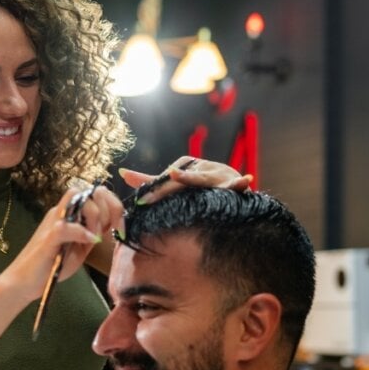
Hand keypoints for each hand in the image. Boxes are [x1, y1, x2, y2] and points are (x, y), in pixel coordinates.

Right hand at [2, 183, 122, 302]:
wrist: (24, 281)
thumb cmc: (51, 266)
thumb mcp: (80, 249)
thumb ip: (93, 234)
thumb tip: (112, 223)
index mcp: (70, 214)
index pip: (96, 194)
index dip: (114, 205)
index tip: (120, 226)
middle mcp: (61, 212)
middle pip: (90, 190)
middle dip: (106, 209)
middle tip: (104, 232)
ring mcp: (53, 222)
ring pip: (78, 198)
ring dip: (94, 217)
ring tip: (93, 239)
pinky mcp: (48, 237)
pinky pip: (66, 226)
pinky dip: (81, 232)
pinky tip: (89, 242)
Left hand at [119, 156, 252, 204]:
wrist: (232, 186)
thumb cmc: (199, 187)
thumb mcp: (175, 182)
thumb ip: (151, 181)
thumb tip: (122, 173)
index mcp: (188, 167)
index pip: (169, 180)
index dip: (157, 191)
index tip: (142, 202)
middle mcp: (203, 168)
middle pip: (187, 180)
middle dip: (175, 185)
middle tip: (161, 188)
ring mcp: (220, 175)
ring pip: (211, 180)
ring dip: (205, 177)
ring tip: (195, 176)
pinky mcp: (235, 185)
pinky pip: (239, 185)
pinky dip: (241, 183)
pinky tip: (246, 181)